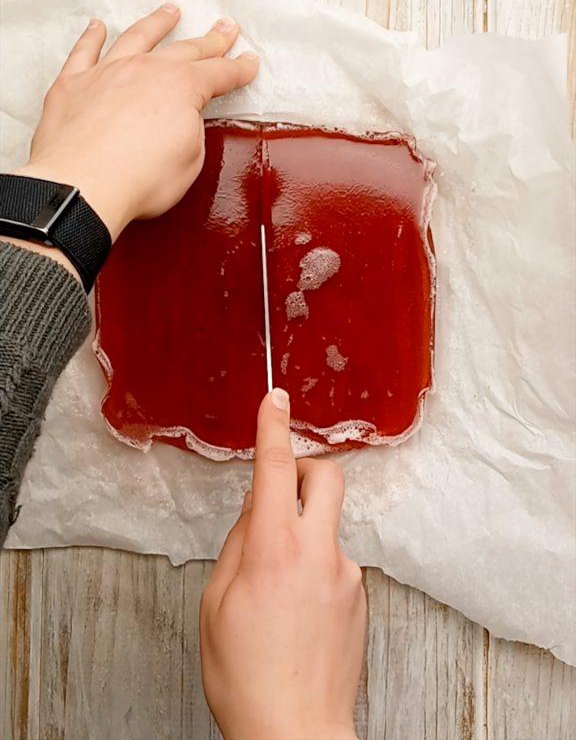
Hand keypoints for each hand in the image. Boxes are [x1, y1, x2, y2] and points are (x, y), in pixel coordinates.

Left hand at [12, 6, 258, 240]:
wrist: (82, 186)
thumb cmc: (137, 180)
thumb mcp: (190, 161)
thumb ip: (190, 132)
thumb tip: (183, 122)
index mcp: (182, 88)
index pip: (220, 73)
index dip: (239, 69)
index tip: (248, 63)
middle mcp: (147, 70)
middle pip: (186, 49)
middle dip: (210, 40)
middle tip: (225, 28)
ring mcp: (108, 72)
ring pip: (137, 37)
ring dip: (157, 23)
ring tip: (169, 11)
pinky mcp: (74, 84)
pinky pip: (84, 51)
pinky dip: (91, 37)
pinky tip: (97, 27)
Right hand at [200, 389, 365, 739]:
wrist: (296, 733)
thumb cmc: (248, 678)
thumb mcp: (217, 604)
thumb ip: (238, 546)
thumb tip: (255, 514)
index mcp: (274, 549)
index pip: (276, 468)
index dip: (274, 426)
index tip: (275, 400)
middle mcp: (319, 553)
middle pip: (327, 476)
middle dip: (304, 468)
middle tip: (280, 489)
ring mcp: (346, 575)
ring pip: (326, 525)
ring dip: (302, 534)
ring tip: (274, 590)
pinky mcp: (359, 598)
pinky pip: (334, 563)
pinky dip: (313, 569)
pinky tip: (294, 611)